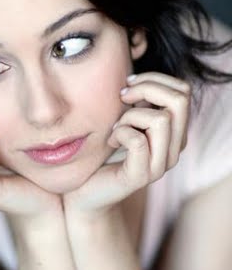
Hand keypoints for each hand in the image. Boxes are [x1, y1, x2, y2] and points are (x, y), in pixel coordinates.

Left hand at [63, 72, 191, 215]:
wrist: (87, 190)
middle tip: (122, 97)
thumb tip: (137, 81)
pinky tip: (111, 141)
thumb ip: (138, 103)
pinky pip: (137, 140)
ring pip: (160, 120)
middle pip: (179, 100)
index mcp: (174, 132)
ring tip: (115, 127)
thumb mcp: (124, 120)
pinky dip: (119, 133)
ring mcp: (161, 164)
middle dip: (146, 89)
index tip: (128, 84)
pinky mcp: (142, 176)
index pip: (183, 91)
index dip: (155, 80)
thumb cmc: (104, 151)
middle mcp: (175, 148)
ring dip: (129, 116)